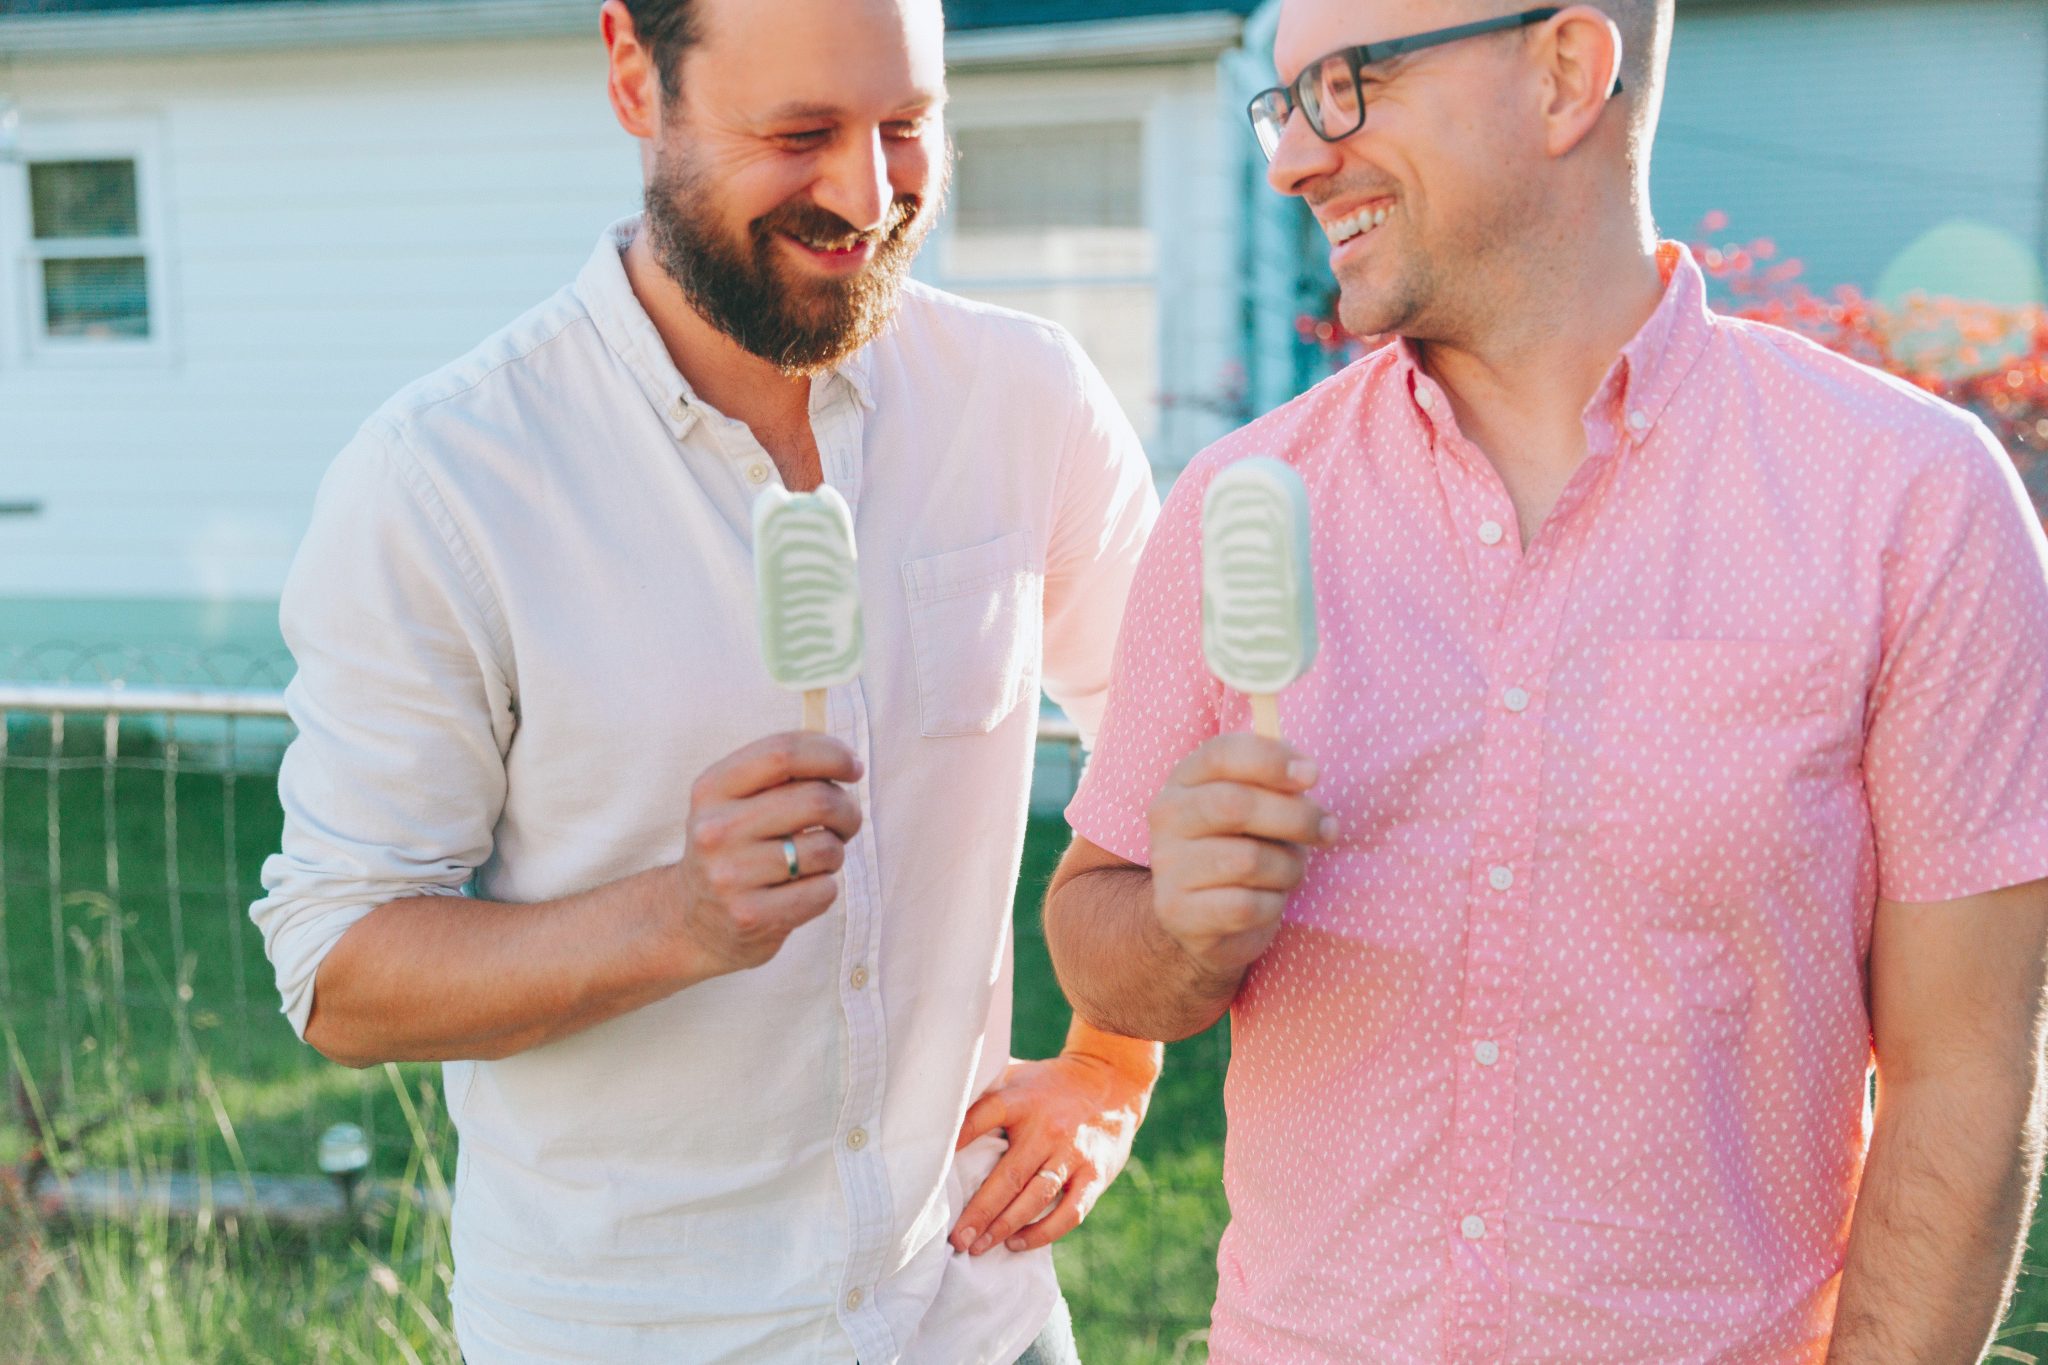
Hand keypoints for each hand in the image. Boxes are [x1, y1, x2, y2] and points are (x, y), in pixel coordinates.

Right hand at [670, 732, 863, 976]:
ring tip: (815, 859)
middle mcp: (716, 830)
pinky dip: (825, 888)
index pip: (782, 754)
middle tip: (847, 821)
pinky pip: (823, 891)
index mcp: (711, 789)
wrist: (694, 919)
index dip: (831, 754)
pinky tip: (801, 889)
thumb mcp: (735, 800)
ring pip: (826, 848)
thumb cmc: (734, 847)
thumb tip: (846, 760)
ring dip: (836, 852)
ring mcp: (731, 876)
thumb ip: (780, 773)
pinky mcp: (751, 916)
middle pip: (816, 799)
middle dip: (847, 809)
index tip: (853, 767)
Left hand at [948, 1050, 1150, 1255]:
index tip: (934, 1164)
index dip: (960, 1136)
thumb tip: (937, 1108)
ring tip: (979, 1246)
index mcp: (1023, 1100)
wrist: (1112, 1082)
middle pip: (1009, 1175)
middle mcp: (1048, 1128)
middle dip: (980, 1211)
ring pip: (1036, 1198)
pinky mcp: (1095, 1175)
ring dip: (1006, 1226)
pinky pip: (1069, 1213)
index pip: (985, 1115)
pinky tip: (1018, 1243)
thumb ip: (986, 1092)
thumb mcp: (1018, 1076)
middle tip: (957, 1238)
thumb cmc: (1050, 1085)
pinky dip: (1043, 1233)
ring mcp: (1073, 1154)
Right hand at [1147, 733, 1329, 979]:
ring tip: (1289, 872)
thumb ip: (1275, 785)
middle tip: (1327, 830)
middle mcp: (1167, 816)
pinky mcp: (1177, 911)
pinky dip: (1271, 905)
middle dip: (1296, 817)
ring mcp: (1167, 865)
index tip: (1313, 775)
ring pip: (1248, 860)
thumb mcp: (1255, 808)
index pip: (1221, 754)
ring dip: (1287, 868)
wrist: (1203, 918)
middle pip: (1235, 805)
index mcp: (1185, 779)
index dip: (1272, 759)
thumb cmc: (1241, 849)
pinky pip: (1245, 906)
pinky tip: (1267, 902)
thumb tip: (1305, 773)